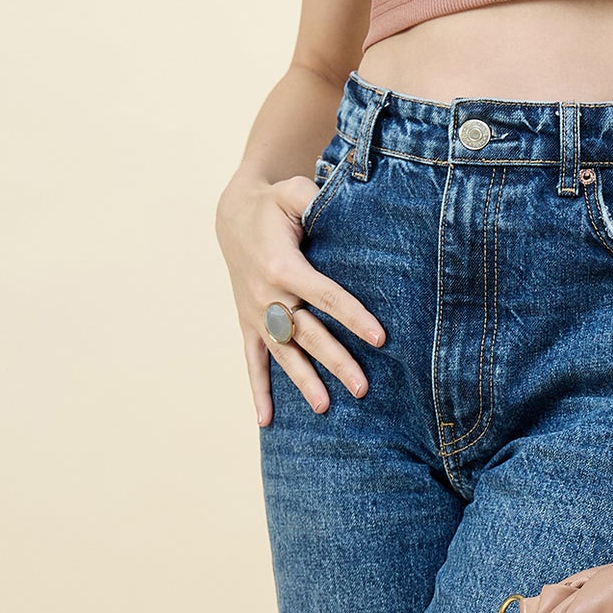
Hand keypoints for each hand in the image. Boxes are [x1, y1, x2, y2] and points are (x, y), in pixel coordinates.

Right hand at [214, 173, 385, 426]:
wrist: (233, 214)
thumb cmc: (275, 203)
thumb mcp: (294, 192)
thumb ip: (316, 199)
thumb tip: (345, 205)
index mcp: (283, 265)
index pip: (324, 296)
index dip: (353, 316)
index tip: (380, 338)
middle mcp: (267, 294)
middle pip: (307, 333)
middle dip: (336, 361)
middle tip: (363, 387)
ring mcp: (255, 312)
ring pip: (283, 353)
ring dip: (304, 381)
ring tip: (326, 408)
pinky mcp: (248, 321)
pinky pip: (252, 359)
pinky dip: (258, 389)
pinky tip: (266, 420)